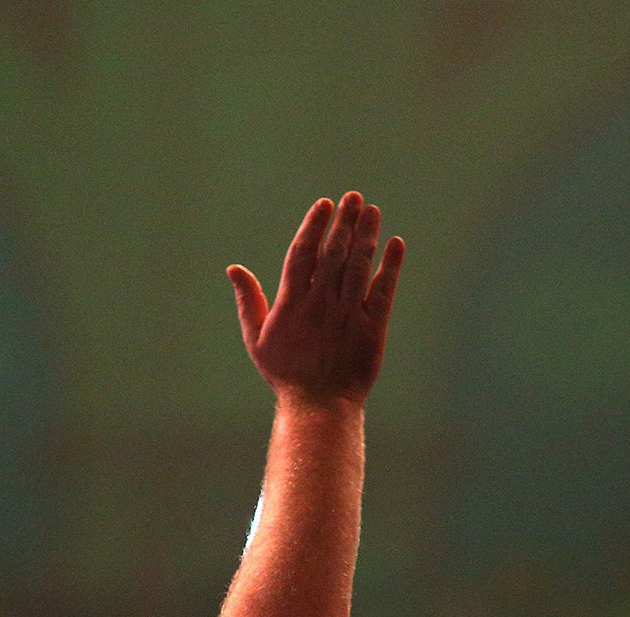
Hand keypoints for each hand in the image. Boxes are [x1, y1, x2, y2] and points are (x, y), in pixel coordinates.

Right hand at [228, 191, 403, 406]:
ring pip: (359, 265)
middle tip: (354, 197)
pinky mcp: (371, 329)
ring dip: (367, 235)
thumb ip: (249, 300)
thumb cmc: (285, 374)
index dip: (314, 226)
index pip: (303, 253)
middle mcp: (321, 303)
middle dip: (344, 221)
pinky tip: (395, 244)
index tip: (325, 205)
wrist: (318, 406)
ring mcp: (347, 314)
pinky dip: (390, 266)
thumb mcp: (257, 338)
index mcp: (292, 302)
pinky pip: (383, 291)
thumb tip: (234, 268)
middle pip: (334, 252)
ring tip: (372, 211)